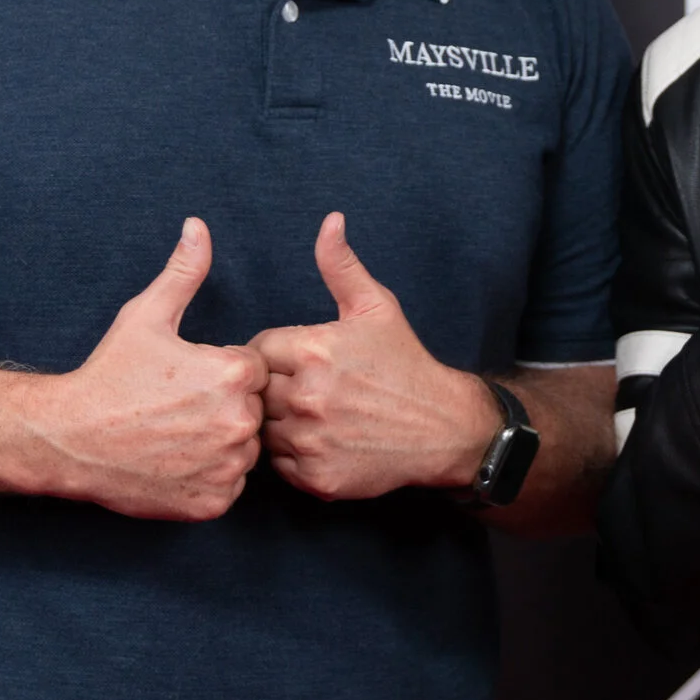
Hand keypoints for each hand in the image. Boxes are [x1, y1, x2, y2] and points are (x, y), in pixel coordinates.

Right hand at [33, 219, 266, 520]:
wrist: (69, 439)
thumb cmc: (109, 375)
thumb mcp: (146, 316)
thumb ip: (184, 272)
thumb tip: (198, 227)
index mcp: (233, 374)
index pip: (253, 370)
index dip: (220, 372)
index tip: (186, 379)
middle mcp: (239, 422)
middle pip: (252, 411)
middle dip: (223, 408)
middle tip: (176, 409)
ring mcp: (226, 467)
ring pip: (244, 450)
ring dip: (220, 445)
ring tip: (175, 435)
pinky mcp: (212, 502)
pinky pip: (228, 487)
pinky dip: (209, 479)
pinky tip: (175, 462)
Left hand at [249, 215, 496, 501]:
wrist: (442, 428)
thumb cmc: (405, 364)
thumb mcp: (377, 307)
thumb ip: (341, 265)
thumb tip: (330, 221)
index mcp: (314, 350)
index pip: (256, 350)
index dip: (272, 355)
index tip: (294, 361)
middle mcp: (308, 397)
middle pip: (256, 391)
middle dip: (273, 389)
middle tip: (303, 390)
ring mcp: (311, 441)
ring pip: (264, 430)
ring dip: (279, 424)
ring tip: (311, 416)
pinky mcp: (317, 478)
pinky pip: (280, 466)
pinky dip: (292, 457)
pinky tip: (320, 441)